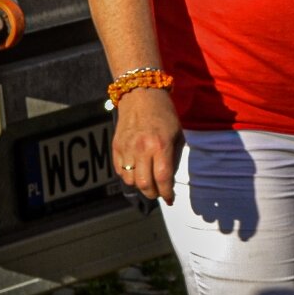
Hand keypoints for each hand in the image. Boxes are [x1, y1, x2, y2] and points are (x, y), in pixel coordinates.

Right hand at [112, 87, 182, 204]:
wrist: (141, 95)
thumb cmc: (164, 114)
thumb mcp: (177, 134)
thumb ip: (174, 157)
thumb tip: (169, 179)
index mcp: (160, 145)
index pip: (162, 178)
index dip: (167, 193)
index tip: (170, 199)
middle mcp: (141, 149)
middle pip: (144, 184)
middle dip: (153, 193)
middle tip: (159, 193)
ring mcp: (126, 148)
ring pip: (130, 180)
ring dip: (140, 186)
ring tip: (149, 182)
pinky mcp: (116, 146)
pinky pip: (120, 170)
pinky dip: (128, 176)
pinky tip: (137, 172)